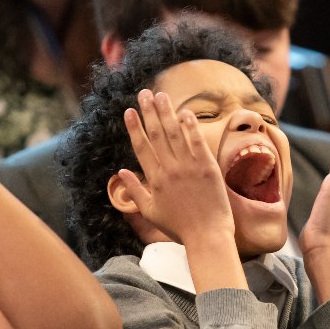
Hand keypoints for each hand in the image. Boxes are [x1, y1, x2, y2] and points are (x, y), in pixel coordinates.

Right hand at [116, 90, 234, 244]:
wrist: (207, 235)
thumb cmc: (178, 227)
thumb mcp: (150, 212)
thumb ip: (134, 191)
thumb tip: (121, 172)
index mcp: (155, 179)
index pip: (141, 146)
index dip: (134, 127)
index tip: (129, 111)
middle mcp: (170, 169)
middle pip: (157, 134)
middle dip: (149, 112)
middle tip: (144, 93)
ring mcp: (190, 167)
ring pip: (175, 133)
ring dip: (167, 112)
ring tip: (161, 95)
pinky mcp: (208, 167)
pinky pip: (197, 142)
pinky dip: (191, 126)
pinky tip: (185, 112)